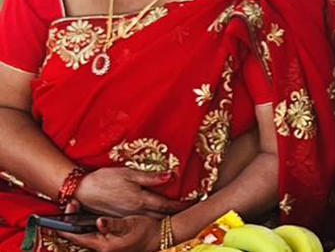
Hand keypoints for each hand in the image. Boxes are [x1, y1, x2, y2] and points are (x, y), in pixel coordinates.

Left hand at [60, 215, 159, 251]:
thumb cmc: (146, 230)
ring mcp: (105, 245)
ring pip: (85, 234)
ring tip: (75, 207)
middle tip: (71, 204)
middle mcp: (101, 248)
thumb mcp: (131, 224)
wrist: (159, 236)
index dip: (66, 227)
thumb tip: (99, 221)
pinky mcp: (109, 241)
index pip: (77, 237)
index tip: (56, 217)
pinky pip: (93, 233)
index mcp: (104, 245)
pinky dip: (87, 225)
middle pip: (79, 236)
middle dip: (71, 221)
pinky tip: (89, 215)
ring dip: (79, 223)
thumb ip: (113, 224)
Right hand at [74, 168, 188, 216]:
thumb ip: (150, 177)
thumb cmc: (105, 179)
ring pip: (151, 219)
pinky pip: (140, 220)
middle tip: (190, 210)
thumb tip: (170, 176)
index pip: (165, 205)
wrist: (81, 191)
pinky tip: (155, 217)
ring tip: (177, 214)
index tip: (193, 202)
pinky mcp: (120, 218)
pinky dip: (151, 218)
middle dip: (175, 213)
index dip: (180, 204)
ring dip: (164, 217)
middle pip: (161, 215)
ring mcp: (127, 217)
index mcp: (140, 200)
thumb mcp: (129, 174)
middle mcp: (136, 212)